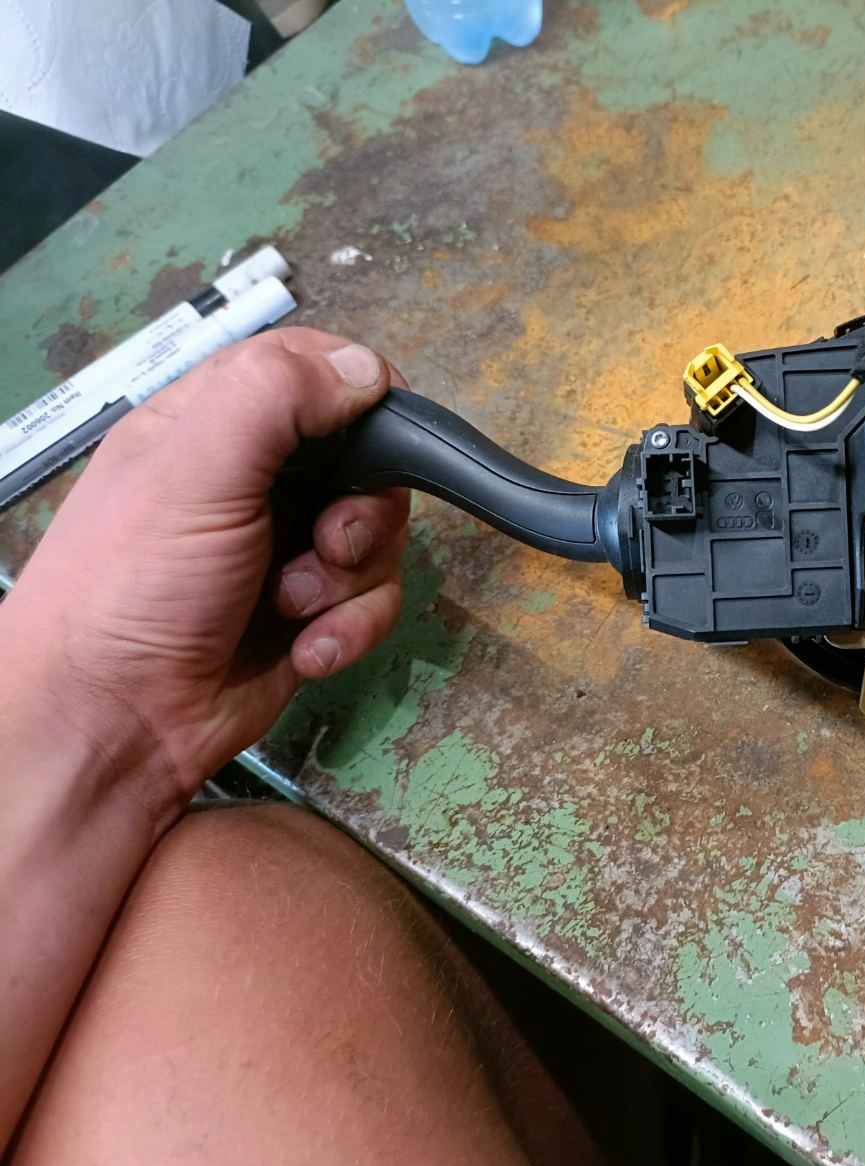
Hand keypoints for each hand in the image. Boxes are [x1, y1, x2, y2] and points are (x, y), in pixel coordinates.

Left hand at [2, 328, 410, 813]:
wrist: (114, 723)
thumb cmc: (132, 587)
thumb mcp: (194, 472)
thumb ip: (275, 400)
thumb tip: (367, 372)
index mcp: (212, 426)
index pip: (308, 371)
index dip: (356, 392)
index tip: (379, 433)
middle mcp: (256, 484)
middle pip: (366, 462)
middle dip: (364, 511)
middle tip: (330, 542)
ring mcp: (287, 552)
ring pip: (380, 539)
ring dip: (351, 581)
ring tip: (295, 607)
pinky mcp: (311, 616)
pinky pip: (373, 605)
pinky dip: (350, 630)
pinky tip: (307, 651)